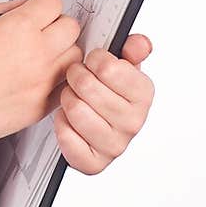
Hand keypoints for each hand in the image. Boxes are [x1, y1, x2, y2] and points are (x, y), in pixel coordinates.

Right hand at [0, 0, 83, 143]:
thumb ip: (6, 11)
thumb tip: (25, 7)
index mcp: (20, 27)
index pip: (54, 3)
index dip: (46, 4)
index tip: (42, 10)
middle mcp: (37, 53)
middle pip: (72, 27)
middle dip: (59, 25)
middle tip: (45, 31)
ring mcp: (42, 81)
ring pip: (75, 58)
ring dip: (63, 53)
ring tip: (43, 57)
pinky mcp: (41, 106)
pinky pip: (65, 86)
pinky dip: (57, 81)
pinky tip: (39, 79)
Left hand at [53, 33, 154, 174]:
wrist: (96, 126)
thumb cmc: (109, 94)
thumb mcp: (122, 66)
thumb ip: (131, 49)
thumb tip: (139, 43)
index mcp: (143, 95)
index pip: (109, 67)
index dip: (94, 60)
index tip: (95, 63)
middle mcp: (133, 122)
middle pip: (87, 86)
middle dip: (76, 77)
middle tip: (78, 79)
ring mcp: (115, 145)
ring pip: (74, 108)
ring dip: (68, 99)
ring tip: (74, 98)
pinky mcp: (94, 163)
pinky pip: (66, 136)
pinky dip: (62, 125)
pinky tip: (70, 120)